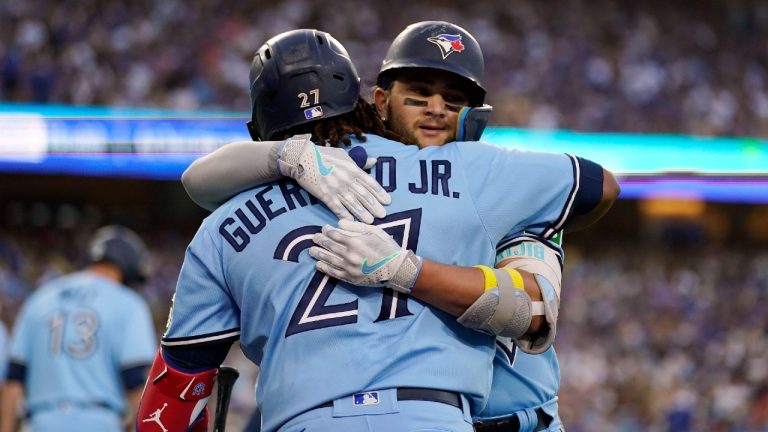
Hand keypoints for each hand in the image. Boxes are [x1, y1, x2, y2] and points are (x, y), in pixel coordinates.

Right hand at [276, 134, 390, 222]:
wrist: (302, 157)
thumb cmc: (324, 155)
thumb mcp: (344, 155)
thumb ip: (359, 161)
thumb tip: (374, 160)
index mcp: (352, 169)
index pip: (370, 183)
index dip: (380, 193)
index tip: (387, 201)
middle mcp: (346, 179)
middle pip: (364, 195)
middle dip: (374, 206)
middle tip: (383, 215)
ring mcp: (335, 188)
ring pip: (352, 204)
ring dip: (362, 213)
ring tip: (370, 221)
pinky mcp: (325, 195)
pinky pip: (337, 208)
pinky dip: (344, 216)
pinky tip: (351, 222)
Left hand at [308, 220, 421, 293]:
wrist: (396, 268)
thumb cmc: (386, 247)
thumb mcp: (374, 231)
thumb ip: (355, 227)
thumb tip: (338, 223)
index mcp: (355, 242)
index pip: (335, 234)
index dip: (327, 230)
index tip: (324, 228)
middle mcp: (349, 255)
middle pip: (329, 246)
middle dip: (320, 241)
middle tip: (314, 238)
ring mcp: (349, 268)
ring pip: (329, 259)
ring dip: (318, 254)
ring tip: (311, 251)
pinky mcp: (350, 279)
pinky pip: (334, 273)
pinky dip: (325, 268)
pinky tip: (318, 265)